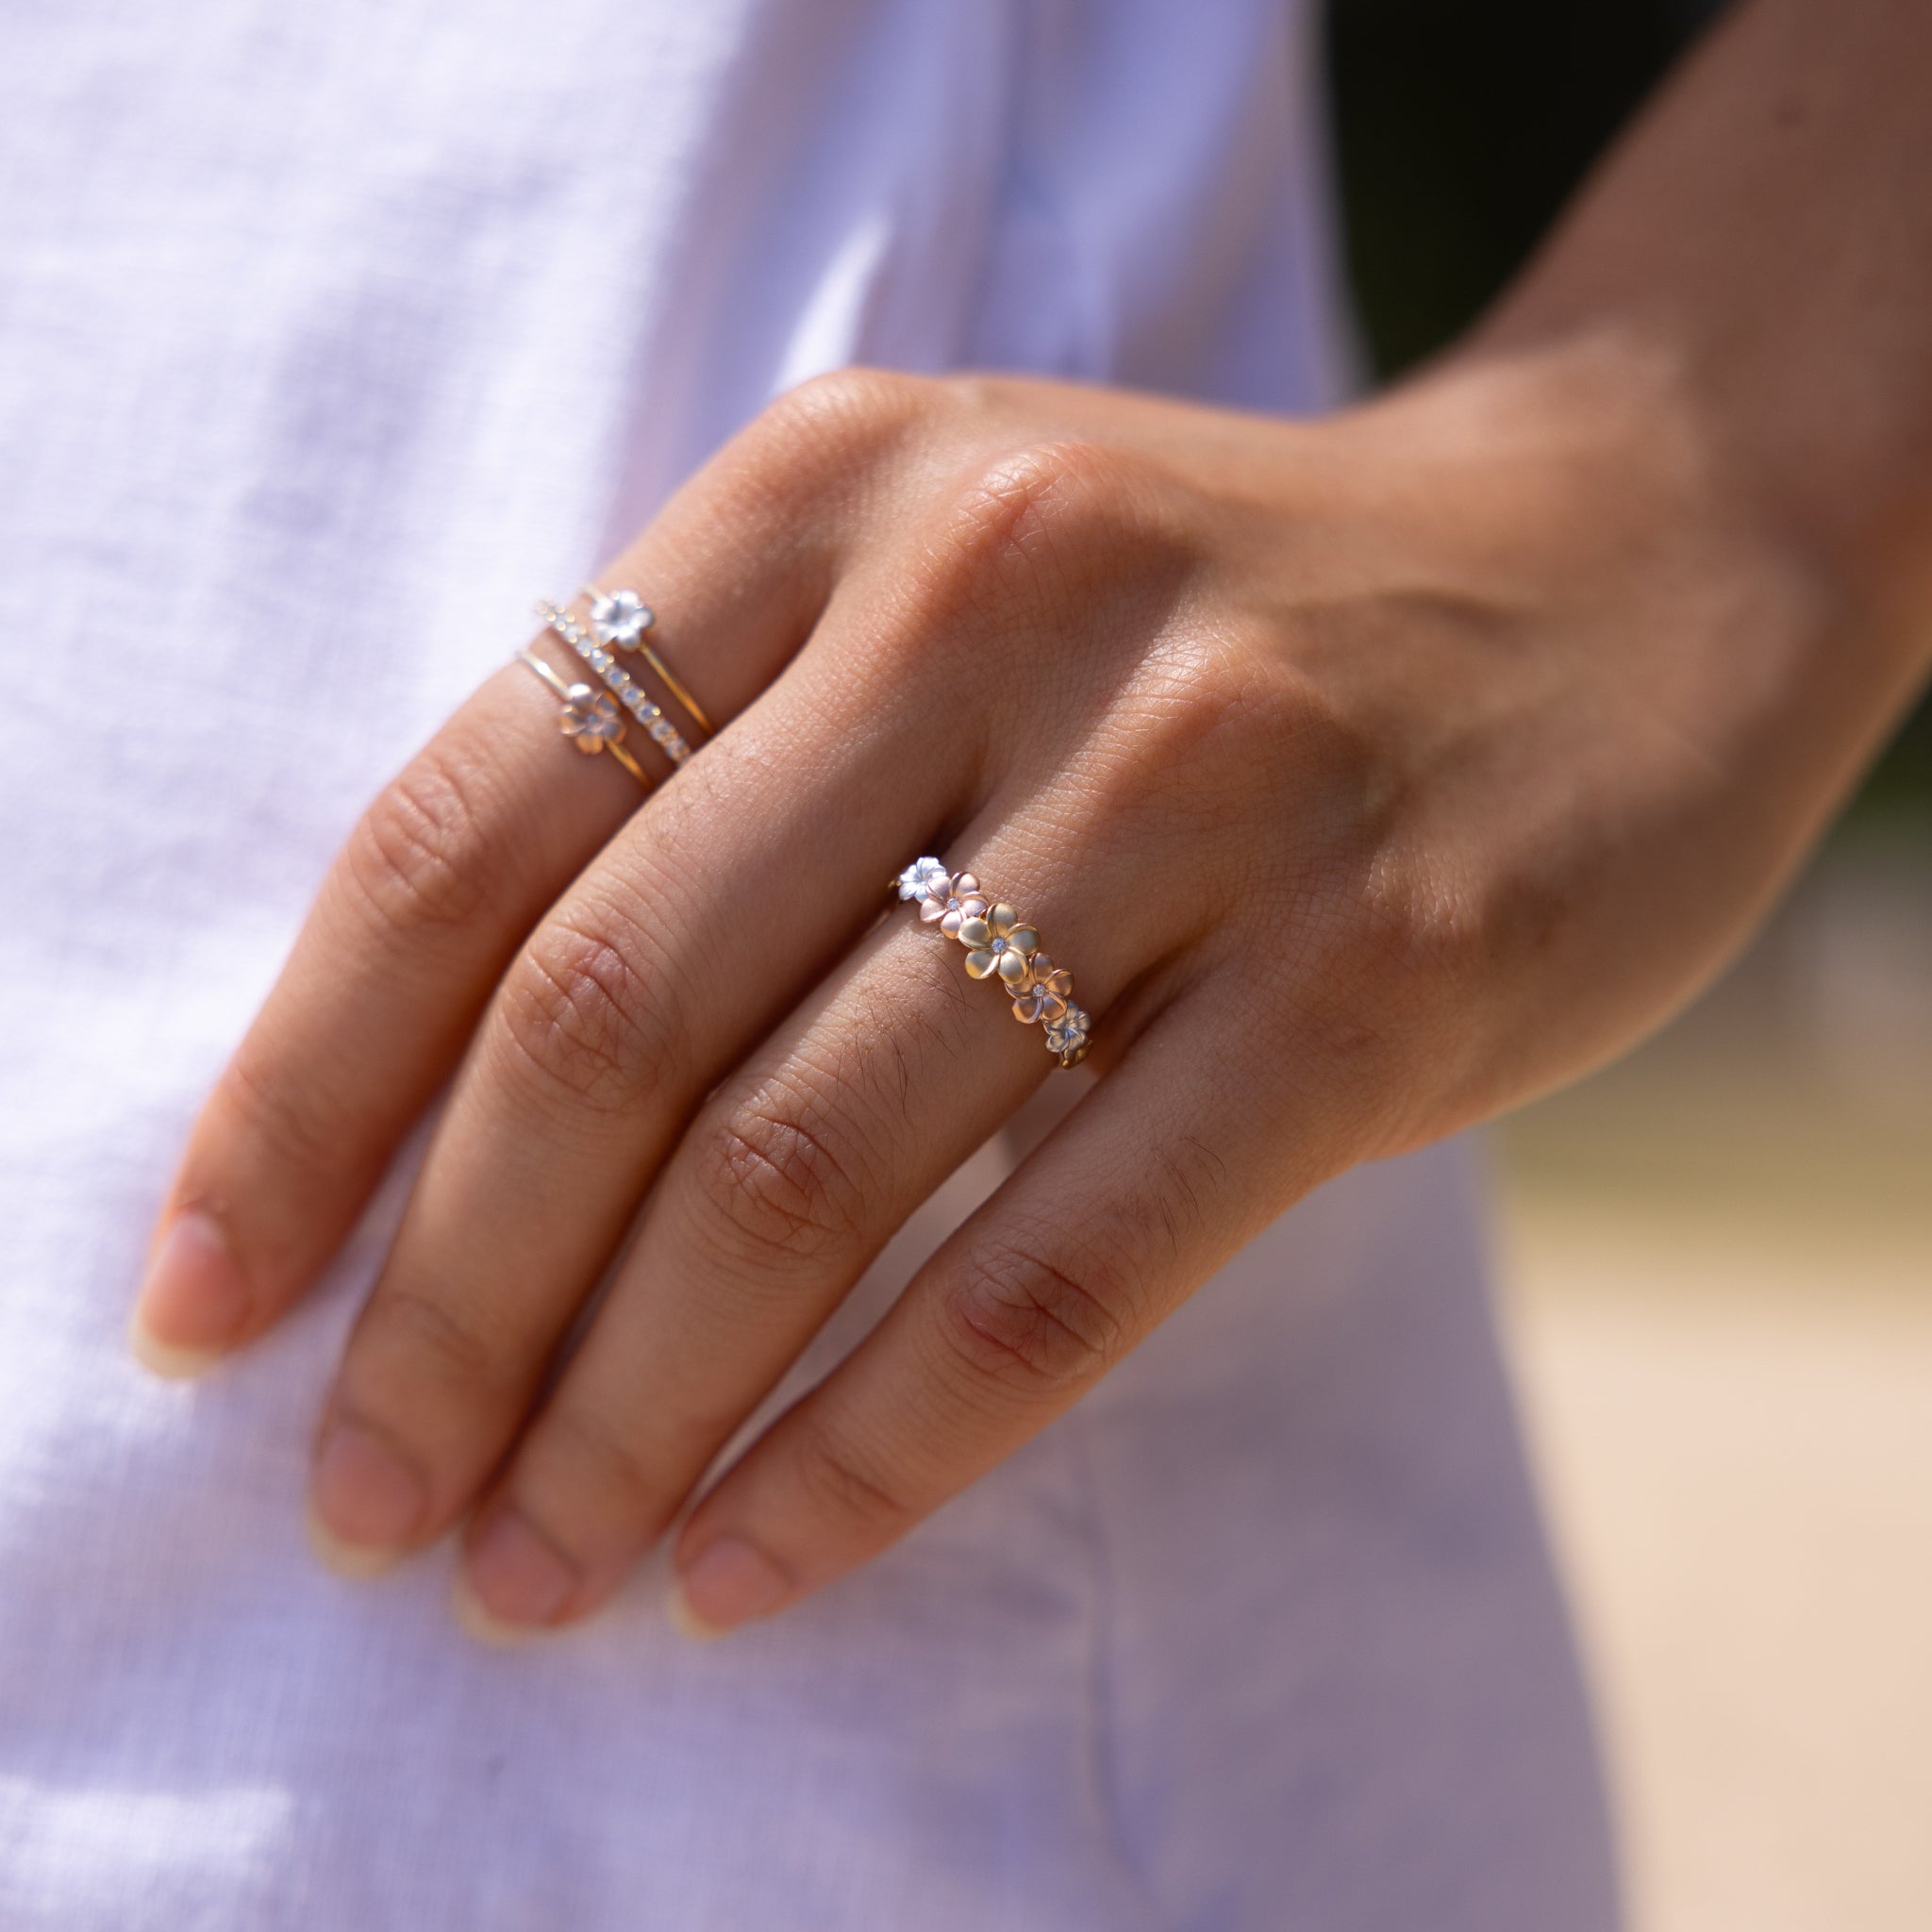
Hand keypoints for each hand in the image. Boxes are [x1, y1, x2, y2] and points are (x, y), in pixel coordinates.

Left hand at [130, 347, 1850, 1637]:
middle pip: (614, 1016)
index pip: (475, 822)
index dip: (308, 1091)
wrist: (1622, 572)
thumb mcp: (943, 595)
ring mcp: (1203, 778)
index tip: (213, 1303)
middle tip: (367, 1499)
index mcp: (835, 489)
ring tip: (535, 1565)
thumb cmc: (1222, 624)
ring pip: (813, 1165)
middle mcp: (997, 596)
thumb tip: (443, 1127)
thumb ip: (723, 784)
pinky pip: (1055, 1270)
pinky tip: (754, 1559)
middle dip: (447, 1304)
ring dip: (629, 1411)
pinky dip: (872, 1452)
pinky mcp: (1373, 968)